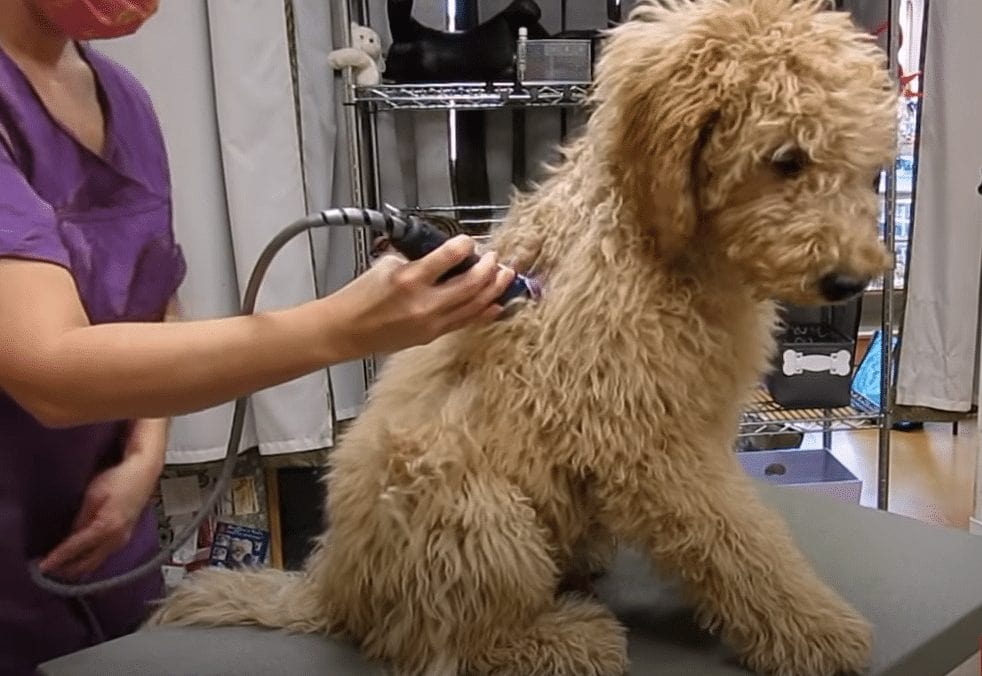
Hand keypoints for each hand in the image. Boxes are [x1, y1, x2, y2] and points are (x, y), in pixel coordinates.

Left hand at [39, 420, 165, 579]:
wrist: (144, 474)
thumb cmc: (120, 479)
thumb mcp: (93, 495)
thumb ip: (81, 518)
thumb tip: (70, 536)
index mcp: (107, 528)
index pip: (75, 549)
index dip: (57, 558)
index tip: (41, 566)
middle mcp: (116, 540)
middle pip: (87, 563)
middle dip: (66, 569)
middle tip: (46, 572)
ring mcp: (122, 540)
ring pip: (96, 563)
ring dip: (77, 567)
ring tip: (59, 568)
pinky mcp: (124, 537)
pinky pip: (103, 556)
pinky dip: (88, 560)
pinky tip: (79, 559)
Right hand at [330, 235, 515, 354]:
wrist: (345, 330)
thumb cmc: (361, 297)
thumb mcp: (386, 264)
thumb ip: (417, 258)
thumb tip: (442, 252)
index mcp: (409, 278)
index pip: (449, 256)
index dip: (465, 245)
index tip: (470, 241)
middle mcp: (424, 302)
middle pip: (471, 284)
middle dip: (489, 268)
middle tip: (496, 258)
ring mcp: (431, 322)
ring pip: (474, 304)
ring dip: (494, 288)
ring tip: (506, 276)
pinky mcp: (432, 335)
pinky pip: (466, 322)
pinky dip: (484, 311)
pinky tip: (496, 303)